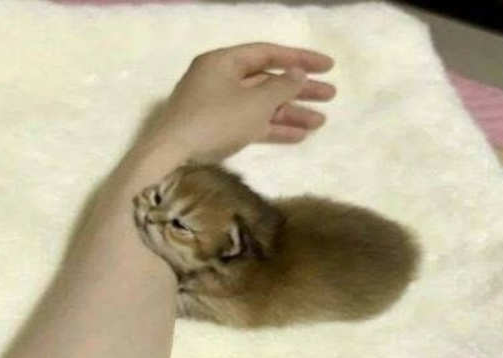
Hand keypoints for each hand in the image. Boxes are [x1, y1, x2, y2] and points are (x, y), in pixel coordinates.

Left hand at [152, 42, 335, 160]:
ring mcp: (215, 107)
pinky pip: (249, 123)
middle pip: (265, 80)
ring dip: (289, 113)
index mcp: (222, 62)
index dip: (299, 58)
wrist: (171, 158)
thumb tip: (297, 73)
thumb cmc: (214, 121)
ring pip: (259, 105)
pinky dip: (272, 129)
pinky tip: (298, 136)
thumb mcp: (255, 103)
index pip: (267, 53)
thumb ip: (282, 86)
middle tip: (331, 96)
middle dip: (298, 89)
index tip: (328, 67)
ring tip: (321, 122)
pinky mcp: (214, 131)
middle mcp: (218, 80)